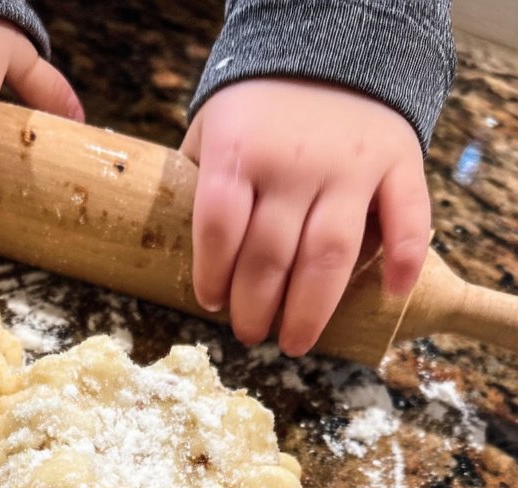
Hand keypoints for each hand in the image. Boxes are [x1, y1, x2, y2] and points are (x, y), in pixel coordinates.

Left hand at [182, 79, 430, 355]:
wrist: (332, 41)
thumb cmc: (259, 107)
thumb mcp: (212, 129)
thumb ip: (202, 186)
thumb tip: (187, 258)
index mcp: (239, 151)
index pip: (220, 230)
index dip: (213, 275)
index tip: (212, 304)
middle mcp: (294, 162)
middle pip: (272, 255)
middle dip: (257, 308)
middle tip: (250, 335)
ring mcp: (349, 164)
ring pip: (330, 253)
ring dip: (311, 309)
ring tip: (294, 342)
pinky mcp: (398, 160)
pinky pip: (406, 216)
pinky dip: (402, 258)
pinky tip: (390, 293)